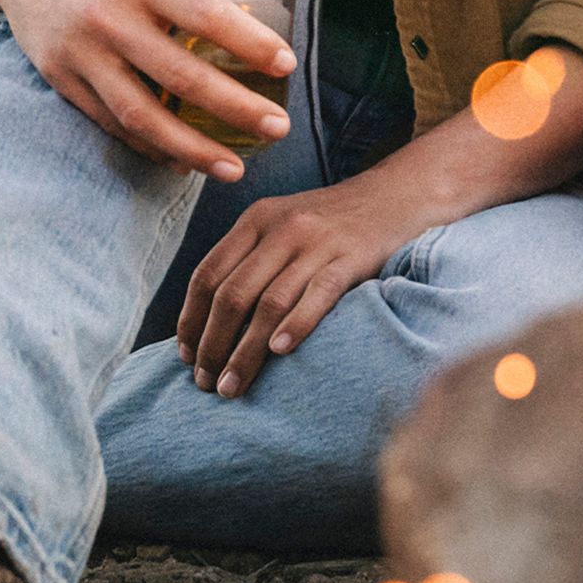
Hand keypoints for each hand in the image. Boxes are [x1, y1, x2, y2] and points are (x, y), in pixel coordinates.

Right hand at [0, 0, 296, 181]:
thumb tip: (261, 7)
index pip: (205, 14)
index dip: (249, 43)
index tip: (286, 66)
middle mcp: (108, 17)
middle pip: (180, 76)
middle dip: (236, 108)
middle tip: (279, 128)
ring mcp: (80, 52)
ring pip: (141, 114)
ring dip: (192, 149)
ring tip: (235, 170)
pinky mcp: (60, 77)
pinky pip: (110, 123)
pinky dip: (149, 147)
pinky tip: (183, 162)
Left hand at [176, 177, 415, 396]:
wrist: (395, 196)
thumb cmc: (331, 223)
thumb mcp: (282, 223)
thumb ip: (249, 260)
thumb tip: (208, 323)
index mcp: (256, 219)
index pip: (207, 274)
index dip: (191, 320)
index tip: (186, 357)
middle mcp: (282, 228)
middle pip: (232, 294)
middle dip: (213, 345)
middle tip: (205, 383)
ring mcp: (318, 242)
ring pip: (269, 303)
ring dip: (245, 352)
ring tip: (232, 386)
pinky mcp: (352, 258)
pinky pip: (318, 295)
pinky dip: (295, 325)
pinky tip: (280, 353)